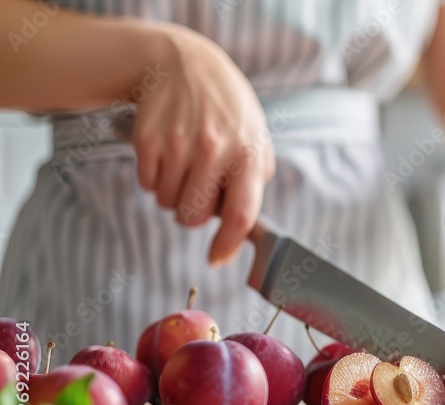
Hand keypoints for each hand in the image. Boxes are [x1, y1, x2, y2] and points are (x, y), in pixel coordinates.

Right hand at [133, 26, 274, 265]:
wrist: (185, 65)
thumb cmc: (228, 112)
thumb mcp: (256, 139)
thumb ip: (255, 182)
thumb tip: (243, 228)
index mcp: (248, 154)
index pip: (241, 215)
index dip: (228, 244)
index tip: (217, 258)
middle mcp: (215, 150)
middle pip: (194, 218)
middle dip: (194, 215)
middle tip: (198, 191)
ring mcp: (179, 144)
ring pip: (168, 204)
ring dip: (174, 195)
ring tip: (186, 165)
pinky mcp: (148, 139)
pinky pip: (147, 184)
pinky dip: (156, 179)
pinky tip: (168, 154)